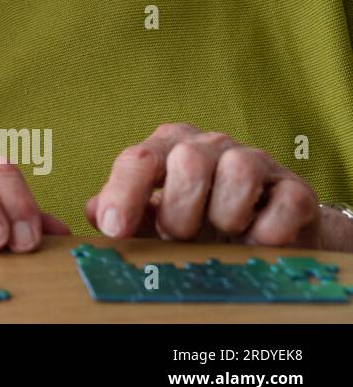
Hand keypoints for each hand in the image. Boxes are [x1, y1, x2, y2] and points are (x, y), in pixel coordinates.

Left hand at [85, 123, 328, 247]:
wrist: (263, 230)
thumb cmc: (196, 219)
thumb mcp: (153, 216)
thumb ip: (122, 211)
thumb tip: (93, 212)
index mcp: (167, 145)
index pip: (138, 159)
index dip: (123, 194)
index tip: (115, 229)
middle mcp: (209, 145)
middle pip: (188, 162)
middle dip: (179, 212)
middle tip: (179, 236)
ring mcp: (254, 161)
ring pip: (237, 172)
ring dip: (223, 217)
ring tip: (220, 234)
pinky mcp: (293, 189)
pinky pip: (282, 204)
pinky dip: (265, 232)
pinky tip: (254, 241)